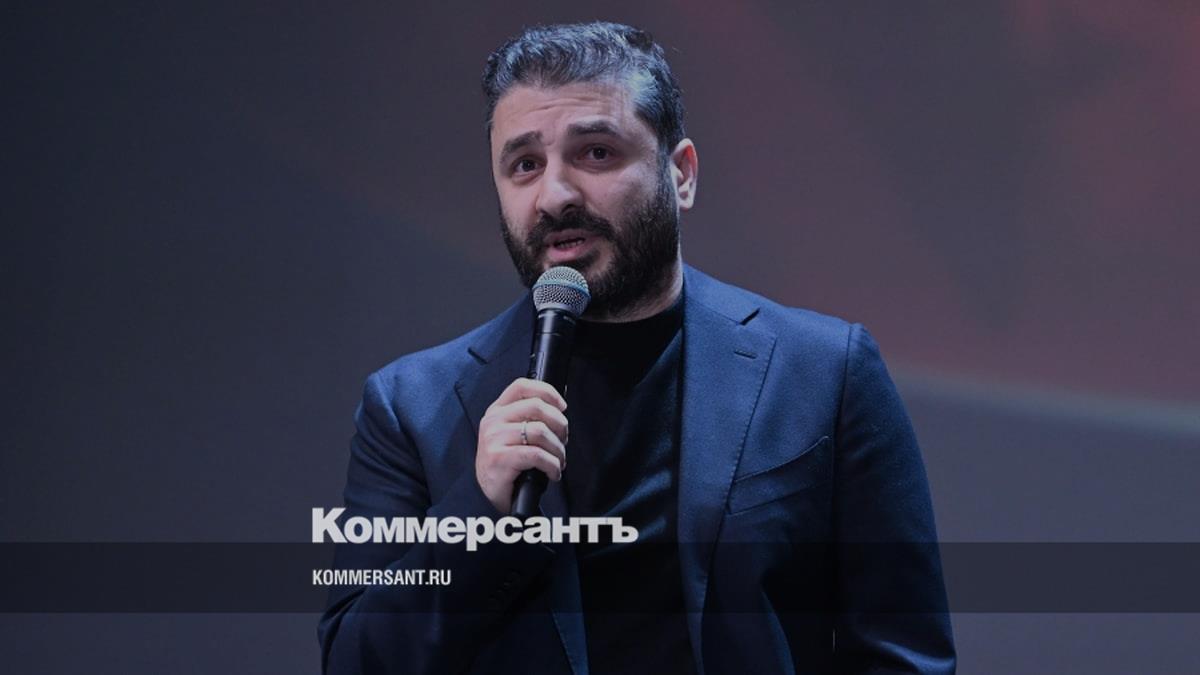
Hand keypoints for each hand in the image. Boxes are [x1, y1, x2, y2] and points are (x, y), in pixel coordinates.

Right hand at [475, 378, 568, 512]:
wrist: (487, 494)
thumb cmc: (506, 464)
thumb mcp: (512, 434)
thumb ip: (529, 419)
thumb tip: (560, 412)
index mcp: (497, 410)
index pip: (522, 386)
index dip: (547, 392)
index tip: (562, 407)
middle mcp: (493, 421)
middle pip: (536, 407)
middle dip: (559, 424)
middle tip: (563, 440)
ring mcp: (494, 439)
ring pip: (540, 432)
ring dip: (558, 449)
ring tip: (559, 460)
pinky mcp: (499, 458)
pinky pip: (537, 455)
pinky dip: (553, 465)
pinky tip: (554, 472)